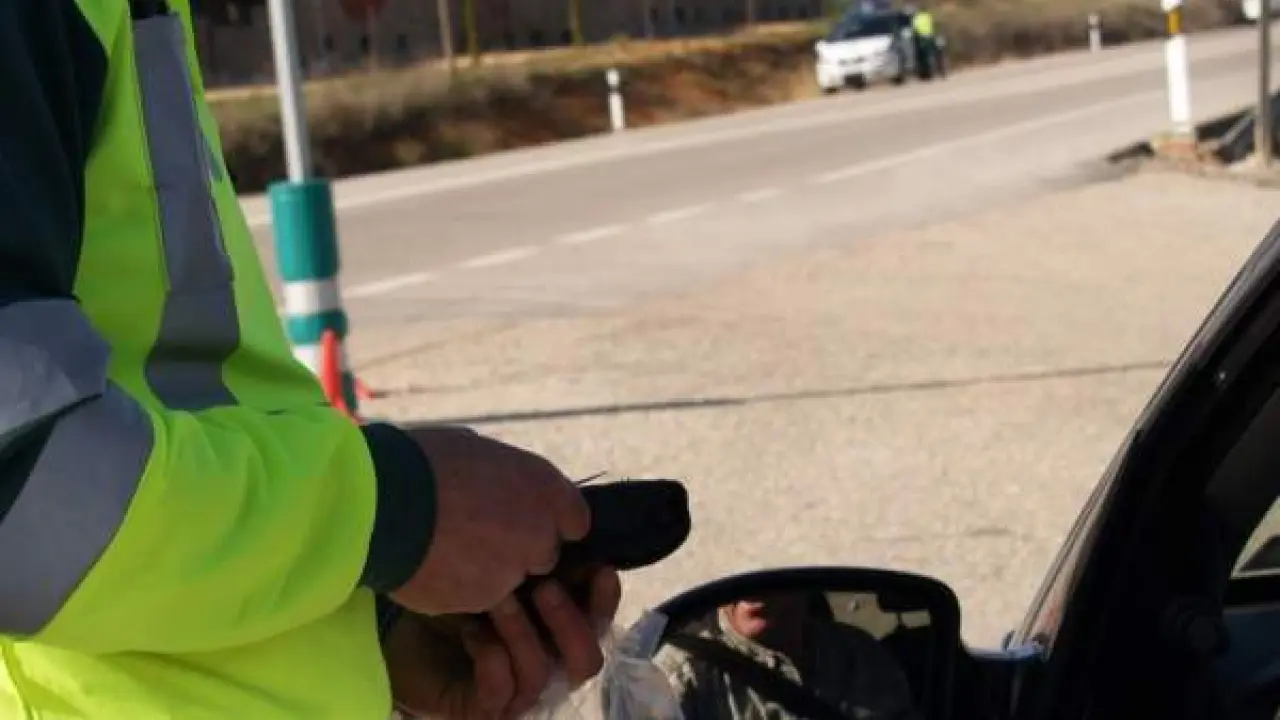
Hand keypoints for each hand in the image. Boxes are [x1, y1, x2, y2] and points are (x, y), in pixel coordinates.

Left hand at [384, 567, 622, 719]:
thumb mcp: (502, 561)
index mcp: (557, 627)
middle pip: (587, 661)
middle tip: (545, 588)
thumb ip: (541, 549)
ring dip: (522, 632)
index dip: (605, 600)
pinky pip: (502, 691)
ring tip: (498, 601)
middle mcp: (545, 664)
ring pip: (542, 673)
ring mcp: (516, 692)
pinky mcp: (485, 708)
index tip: (599, 568)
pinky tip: (470, 630)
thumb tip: (573, 526)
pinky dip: (491, 656)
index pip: (598, 620)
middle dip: (571, 623)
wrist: (399, 624)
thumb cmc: (454, 586)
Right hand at [390, 426, 591, 615]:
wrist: (380, 503)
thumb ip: (504, 475)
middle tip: (476, 535)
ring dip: (488, 571)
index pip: (575, 518)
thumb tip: (501, 482)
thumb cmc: (421, 463)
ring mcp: (515, 568)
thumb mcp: (476, 451)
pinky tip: (434, 566)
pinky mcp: (486, 597)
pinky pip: (480, 597)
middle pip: (544, 553)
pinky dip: (462, 588)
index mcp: (543, 485)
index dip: (549, 521)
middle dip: (518, 549)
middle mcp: (540, 529)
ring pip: (511, 579)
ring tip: (447, 548)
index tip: (525, 520)